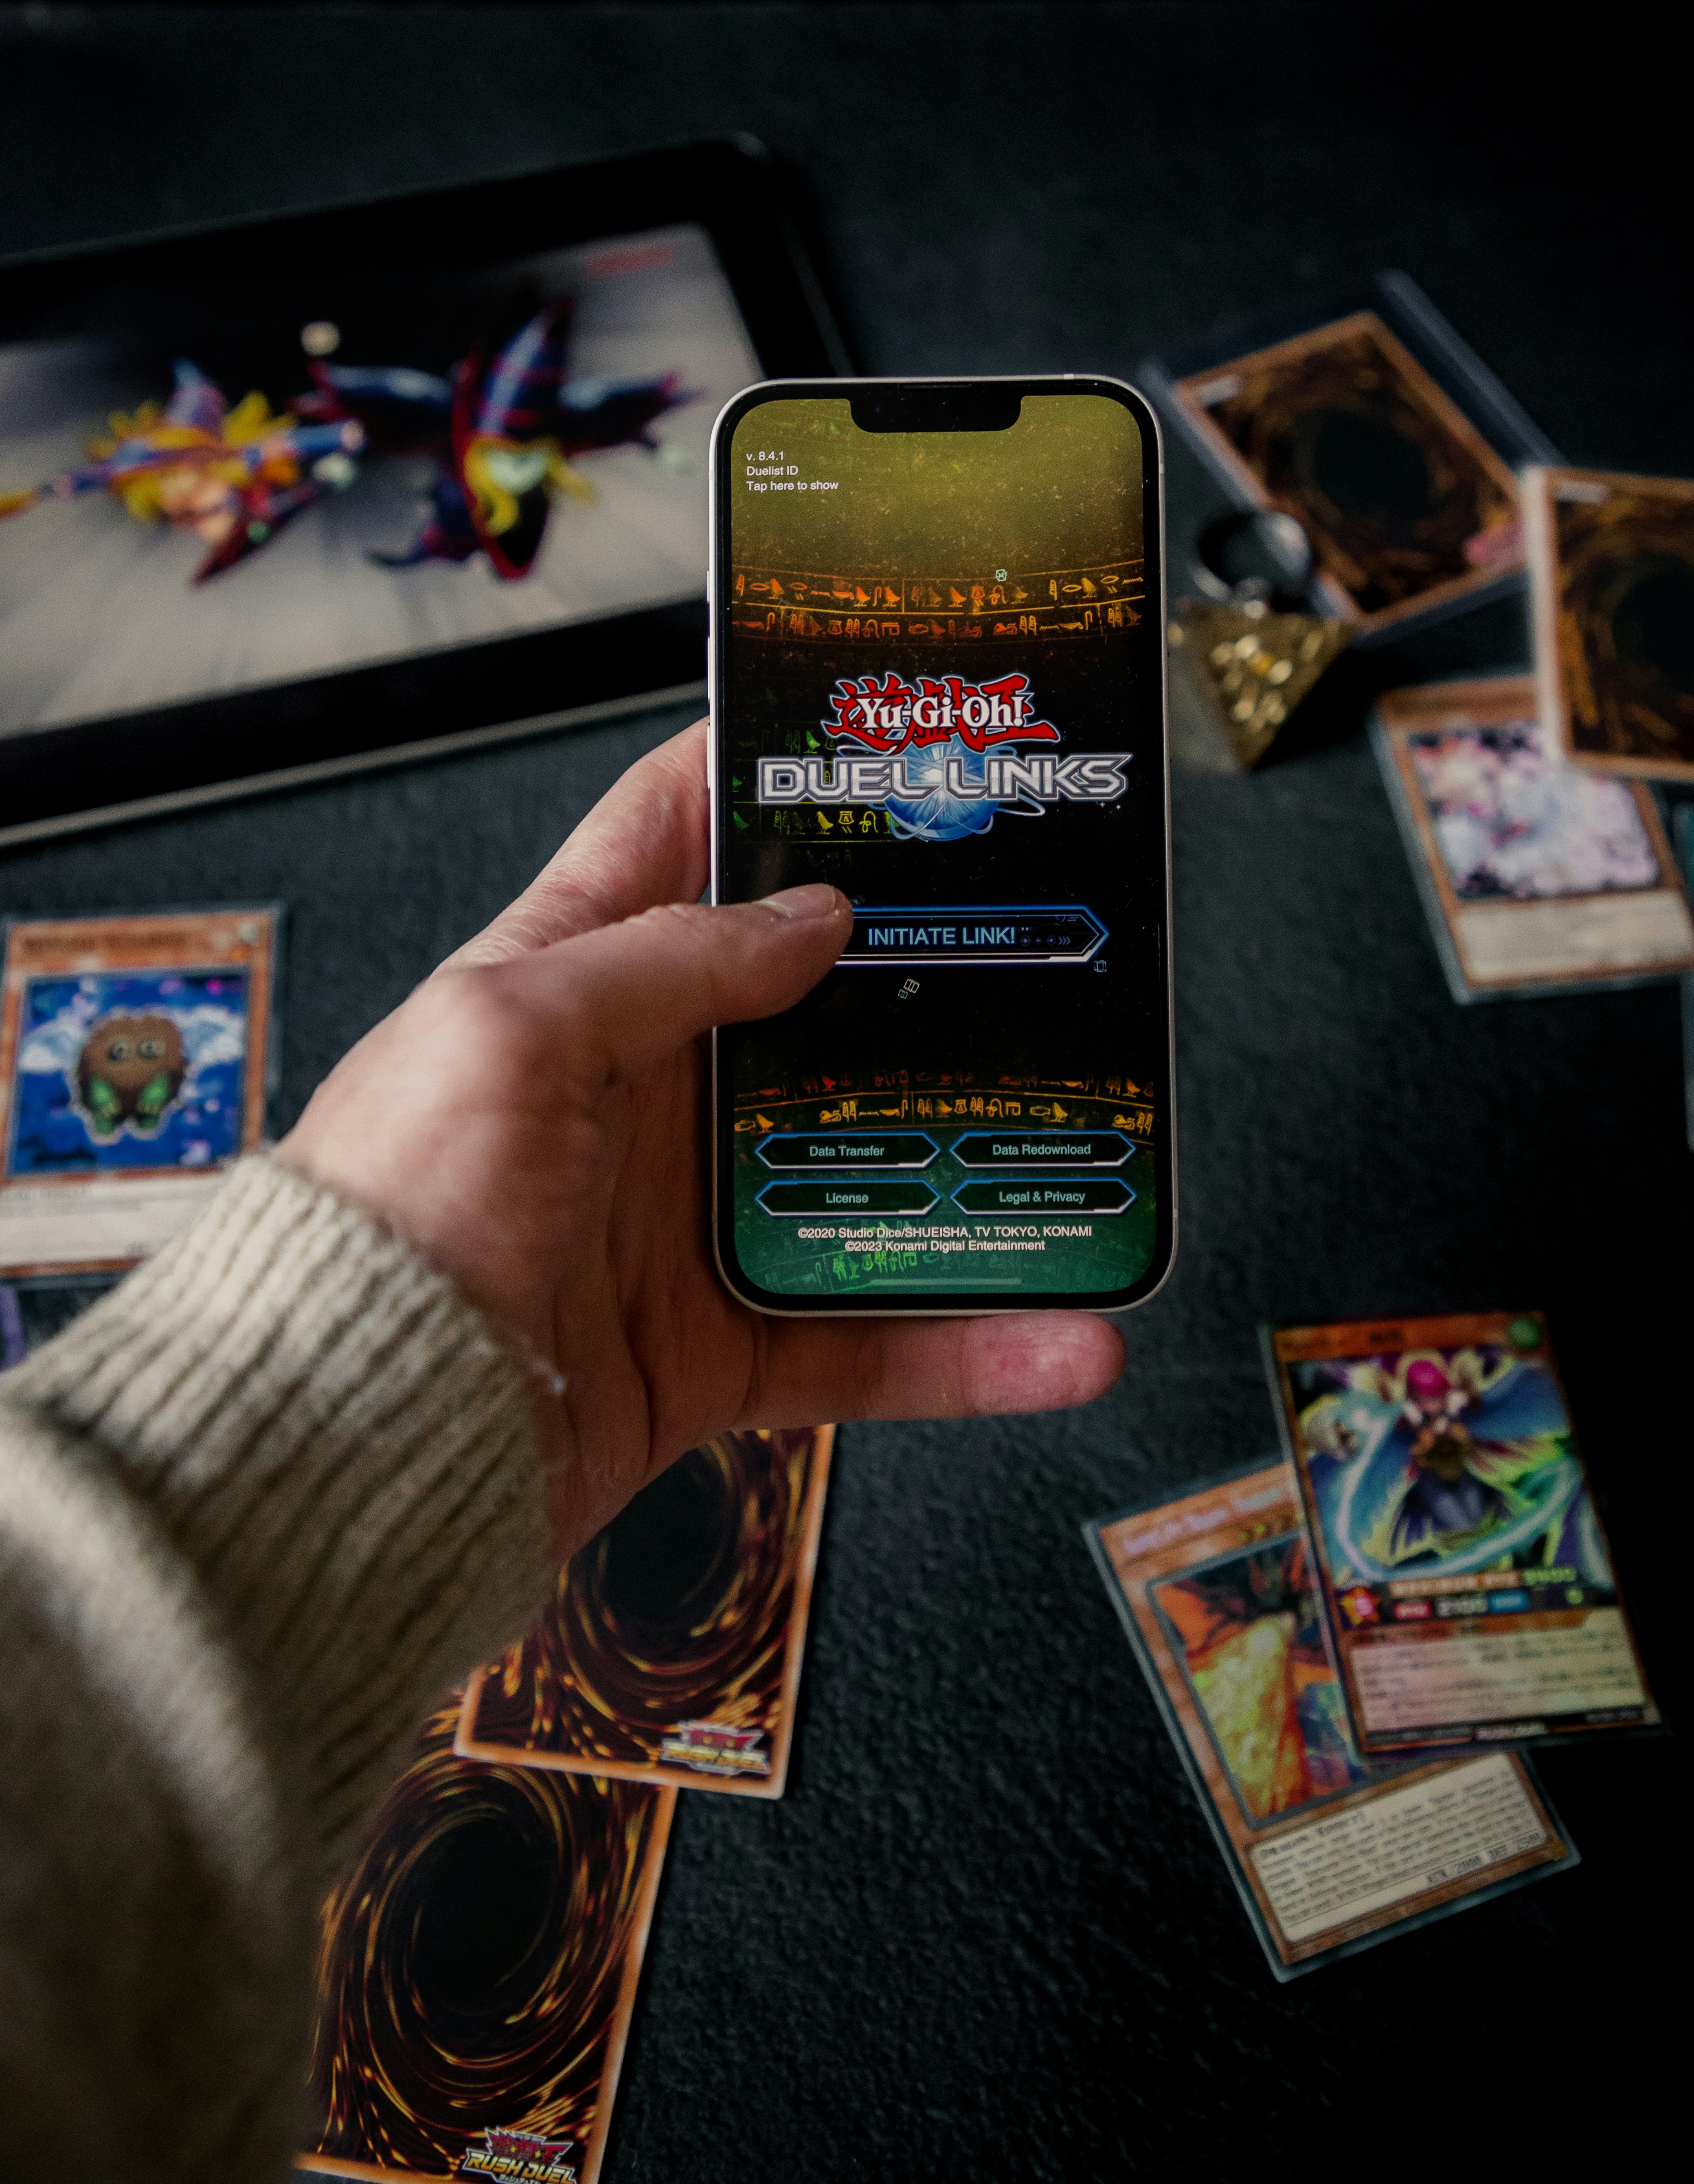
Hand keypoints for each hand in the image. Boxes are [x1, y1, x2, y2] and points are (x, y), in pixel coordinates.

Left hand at [278, 722, 1123, 1556]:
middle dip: (918, 973)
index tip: (873, 741)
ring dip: (979, 1174)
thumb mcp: (512, 1033)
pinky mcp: (719, 1345)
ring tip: (1087, 1155)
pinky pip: (871, 1339)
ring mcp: (686, 1220)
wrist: (350, 1442)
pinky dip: (969, 1346)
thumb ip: (665, 960)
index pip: (671, 836)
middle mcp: (638, 1090)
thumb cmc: (392, 1212)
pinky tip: (1062, 1337)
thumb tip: (808, 914)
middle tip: (1040, 934)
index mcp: (568, 981)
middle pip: (809, 1006)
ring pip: (868, 1176)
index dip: (764, 775)